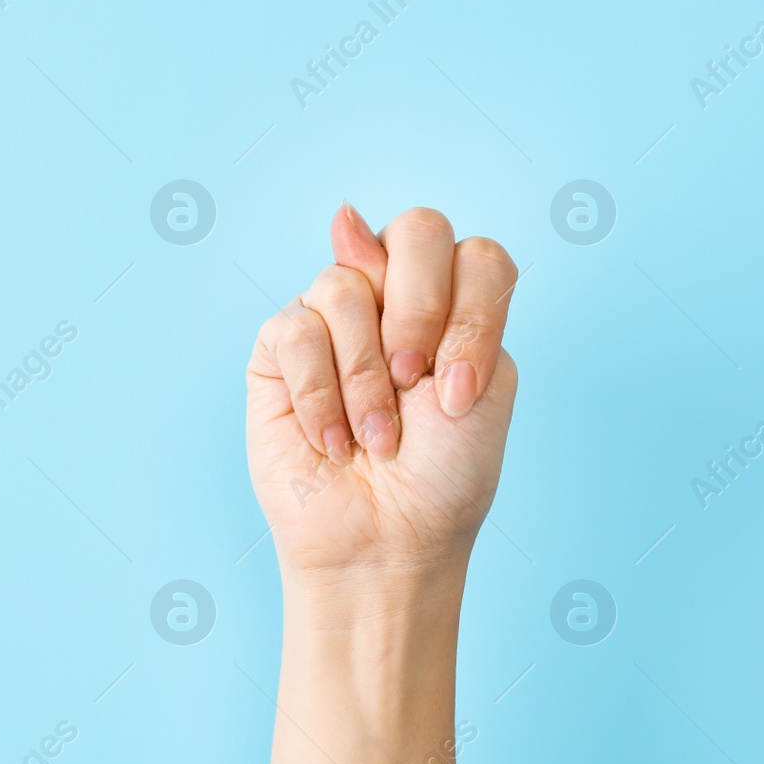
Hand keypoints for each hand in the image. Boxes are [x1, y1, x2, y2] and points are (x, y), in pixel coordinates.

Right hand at [246, 204, 519, 592]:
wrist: (389, 544)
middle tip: (415, 383)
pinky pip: (297, 331)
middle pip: (415, 231)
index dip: (471, 314)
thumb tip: (349, 219)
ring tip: (374, 436)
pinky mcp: (280, 350)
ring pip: (346, 284)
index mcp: (456, 307)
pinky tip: (333, 441)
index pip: (475, 254)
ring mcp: (334, 319)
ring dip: (366, 377)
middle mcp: (394, 299)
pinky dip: (321, 396)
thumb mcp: (483, 384)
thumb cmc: (442, 479)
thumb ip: (449, 295)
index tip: (459, 389)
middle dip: (421, 313)